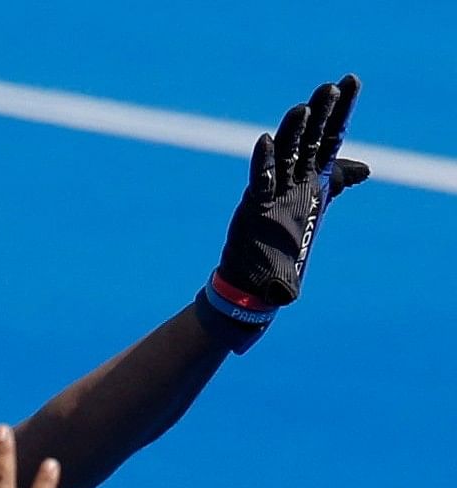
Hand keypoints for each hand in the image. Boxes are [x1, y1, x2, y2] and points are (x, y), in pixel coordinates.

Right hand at [216, 76, 369, 305]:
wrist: (262, 274)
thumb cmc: (287, 239)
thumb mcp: (318, 204)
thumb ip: (336, 181)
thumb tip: (364, 168)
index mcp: (315, 177)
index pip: (332, 135)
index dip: (341, 109)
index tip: (350, 80)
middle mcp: (296, 177)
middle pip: (311, 138)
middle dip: (320, 113)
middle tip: (328, 88)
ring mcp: (275, 189)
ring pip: (286, 155)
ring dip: (293, 132)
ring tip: (302, 109)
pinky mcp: (256, 206)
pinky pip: (261, 181)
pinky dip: (263, 162)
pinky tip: (264, 141)